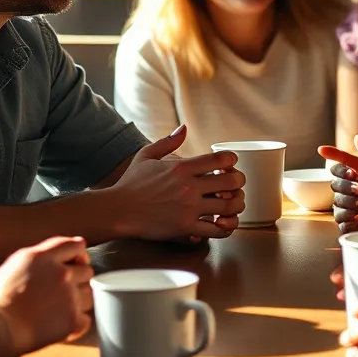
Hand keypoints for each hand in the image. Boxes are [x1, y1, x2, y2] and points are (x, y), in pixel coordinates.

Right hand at [0, 236, 92, 356]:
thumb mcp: (13, 265)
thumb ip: (36, 258)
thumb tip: (48, 259)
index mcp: (44, 258)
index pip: (74, 245)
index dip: (78, 252)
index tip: (77, 260)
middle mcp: (61, 274)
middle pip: (87, 270)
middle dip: (79, 278)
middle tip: (68, 288)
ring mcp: (69, 297)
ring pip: (89, 294)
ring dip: (79, 300)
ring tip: (63, 307)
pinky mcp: (71, 320)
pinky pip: (86, 320)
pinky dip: (77, 324)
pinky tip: (65, 325)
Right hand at [109, 125, 245, 240]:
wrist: (118, 210)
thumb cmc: (131, 183)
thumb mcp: (147, 155)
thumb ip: (168, 141)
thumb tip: (184, 127)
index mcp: (182, 167)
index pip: (220, 159)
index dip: (231, 160)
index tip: (230, 164)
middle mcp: (189, 186)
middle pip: (231, 182)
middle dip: (239, 182)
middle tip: (238, 184)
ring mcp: (188, 208)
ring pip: (228, 206)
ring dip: (237, 204)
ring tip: (234, 203)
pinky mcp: (185, 227)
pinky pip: (216, 229)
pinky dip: (225, 226)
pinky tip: (223, 222)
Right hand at [318, 136, 357, 233]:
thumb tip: (357, 137)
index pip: (344, 163)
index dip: (333, 156)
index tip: (321, 150)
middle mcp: (357, 190)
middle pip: (335, 183)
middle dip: (344, 185)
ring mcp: (356, 208)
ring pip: (336, 202)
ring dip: (346, 202)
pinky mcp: (357, 225)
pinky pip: (340, 221)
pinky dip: (346, 218)